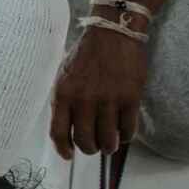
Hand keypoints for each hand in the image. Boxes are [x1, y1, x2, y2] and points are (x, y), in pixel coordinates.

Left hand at [49, 26, 149, 159]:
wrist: (113, 32)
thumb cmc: (86, 55)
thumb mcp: (63, 76)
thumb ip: (62, 101)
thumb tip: (65, 130)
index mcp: (63, 94)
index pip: (58, 133)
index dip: (63, 149)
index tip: (68, 155)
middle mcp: (84, 100)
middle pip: (85, 140)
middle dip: (90, 149)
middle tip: (94, 147)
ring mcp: (108, 100)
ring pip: (107, 139)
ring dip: (108, 147)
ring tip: (110, 145)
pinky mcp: (130, 98)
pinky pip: (128, 130)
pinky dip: (125, 137)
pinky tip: (123, 134)